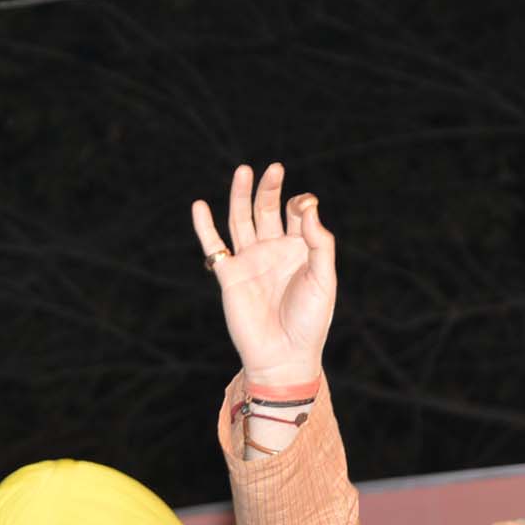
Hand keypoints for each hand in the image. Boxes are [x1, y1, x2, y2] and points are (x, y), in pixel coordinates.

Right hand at [189, 162, 336, 396]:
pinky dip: (204, 226)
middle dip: (270, 189)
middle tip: (274, 168)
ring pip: (241, 220)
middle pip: (268, 210)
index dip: (301, 203)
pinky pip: (214, 247)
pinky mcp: (229, 276)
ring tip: (243, 170)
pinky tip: (199, 205)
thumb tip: (304, 205)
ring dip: (240, 196)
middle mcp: (273, 251)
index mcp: (300, 249)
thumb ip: (318, 241)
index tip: (304, 206)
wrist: (284, 356)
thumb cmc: (310, 321)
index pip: (298, 213)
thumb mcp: (324, 278)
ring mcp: (249, 261)